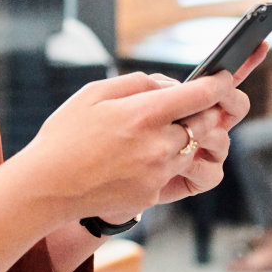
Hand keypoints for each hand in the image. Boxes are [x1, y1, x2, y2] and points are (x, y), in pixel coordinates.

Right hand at [20, 43, 265, 221]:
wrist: (47, 186)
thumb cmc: (65, 135)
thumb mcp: (94, 93)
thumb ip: (138, 82)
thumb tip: (170, 85)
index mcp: (144, 113)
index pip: (200, 94)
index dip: (219, 83)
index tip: (224, 78)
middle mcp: (158, 144)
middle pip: (206, 123)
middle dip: (203, 112)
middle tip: (190, 107)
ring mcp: (158, 172)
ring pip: (192, 149)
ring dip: (182, 139)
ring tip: (151, 134)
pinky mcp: (153, 194)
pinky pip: (173, 172)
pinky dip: (163, 161)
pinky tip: (134, 158)